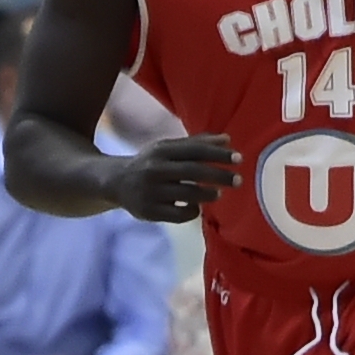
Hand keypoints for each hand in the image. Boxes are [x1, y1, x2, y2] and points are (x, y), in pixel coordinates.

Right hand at [107, 135, 235, 224]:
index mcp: (161, 150)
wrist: (115, 183)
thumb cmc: (150, 164)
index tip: (239, 158)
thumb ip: (196, 144)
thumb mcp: (168, 149)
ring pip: (188, 194)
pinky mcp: (149, 212)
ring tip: (218, 194)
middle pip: (194, 172)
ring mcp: (151, 192)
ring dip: (208, 194)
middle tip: (238, 180)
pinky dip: (192, 211)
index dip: (218, 154)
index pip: (195, 150)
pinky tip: (194, 206)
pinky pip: (179, 215)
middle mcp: (154, 169)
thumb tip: (228, 139)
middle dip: (219, 176)